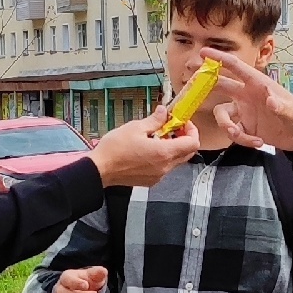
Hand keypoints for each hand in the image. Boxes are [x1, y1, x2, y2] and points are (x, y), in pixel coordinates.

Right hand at [87, 115, 203, 187]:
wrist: (100, 170)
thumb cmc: (115, 149)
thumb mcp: (136, 127)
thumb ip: (155, 120)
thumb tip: (164, 112)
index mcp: (164, 152)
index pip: (193, 143)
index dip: (191, 130)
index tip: (181, 122)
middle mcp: (165, 167)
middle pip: (187, 153)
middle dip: (183, 138)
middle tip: (170, 128)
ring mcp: (159, 176)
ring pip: (176, 160)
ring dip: (172, 147)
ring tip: (156, 137)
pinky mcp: (151, 180)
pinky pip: (165, 168)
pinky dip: (163, 157)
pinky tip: (148, 149)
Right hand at [203, 50, 292, 151]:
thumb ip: (282, 107)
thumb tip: (271, 100)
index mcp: (257, 84)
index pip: (236, 67)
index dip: (219, 58)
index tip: (203, 53)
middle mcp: (247, 95)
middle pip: (221, 87)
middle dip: (207, 87)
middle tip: (193, 91)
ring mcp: (245, 112)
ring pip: (223, 115)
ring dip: (227, 126)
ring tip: (240, 136)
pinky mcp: (246, 127)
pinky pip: (234, 132)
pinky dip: (242, 139)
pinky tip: (257, 143)